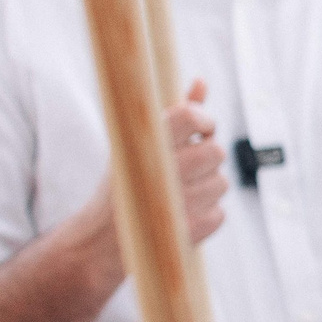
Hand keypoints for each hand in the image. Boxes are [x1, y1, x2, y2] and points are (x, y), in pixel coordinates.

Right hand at [80, 81, 229, 281]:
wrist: (100, 239)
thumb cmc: (126, 185)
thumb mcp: (140, 145)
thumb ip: (178, 114)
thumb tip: (202, 81)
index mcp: (146, 145)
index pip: (191, 116)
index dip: (204, 121)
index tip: (201, 130)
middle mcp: (163, 171)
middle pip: (216, 152)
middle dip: (207, 158)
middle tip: (186, 167)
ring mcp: (177, 203)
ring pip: (221, 183)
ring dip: (207, 189)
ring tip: (178, 195)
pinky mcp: (189, 231)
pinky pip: (220, 213)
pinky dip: (207, 215)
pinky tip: (181, 216)